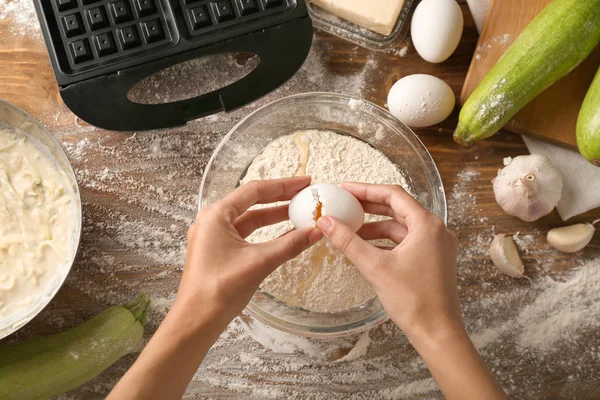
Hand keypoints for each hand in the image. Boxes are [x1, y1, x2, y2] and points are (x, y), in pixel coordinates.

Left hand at [174, 176, 322, 329]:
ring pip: (249, 219)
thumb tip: (315, 231)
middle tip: (305, 194)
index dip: (283, 185)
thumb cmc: (219, 289)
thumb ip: (290, 244)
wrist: (196, 321)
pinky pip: (246, 235)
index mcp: (216, 215)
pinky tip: (284, 234)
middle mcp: (212, 221)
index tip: (304, 182)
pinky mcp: (218, 252)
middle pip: (252, 202)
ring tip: (299, 212)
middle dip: (280, 198)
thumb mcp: (260, 262)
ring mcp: (214, 237)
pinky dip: (266, 233)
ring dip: (274, 216)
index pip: (254, 191)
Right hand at [316, 182, 459, 341]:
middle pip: (398, 208)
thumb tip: (327, 222)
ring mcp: (437, 245)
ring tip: (350, 229)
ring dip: (376, 226)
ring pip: (401, 226)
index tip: (345, 189)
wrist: (438, 334)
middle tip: (345, 204)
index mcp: (428, 225)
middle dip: (370, 207)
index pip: (393, 195)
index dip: (366, 190)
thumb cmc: (414, 301)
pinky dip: (386, 241)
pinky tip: (367, 246)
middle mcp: (436, 230)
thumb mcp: (375, 267)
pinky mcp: (433, 259)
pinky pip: (407, 241)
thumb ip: (349, 241)